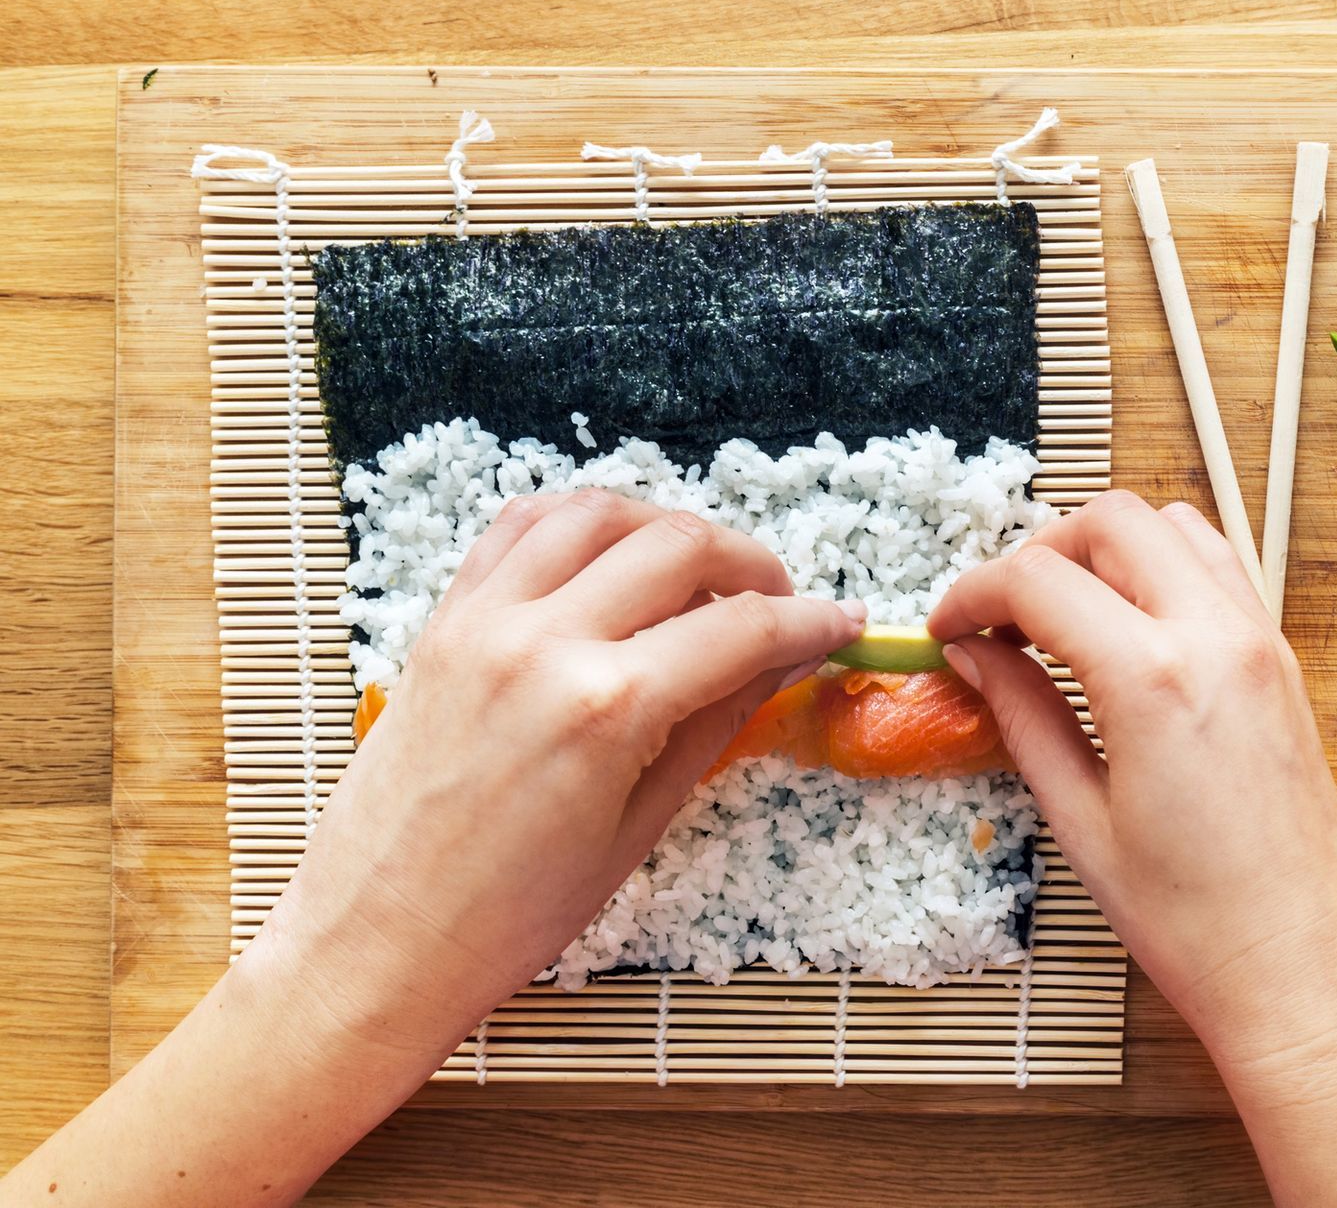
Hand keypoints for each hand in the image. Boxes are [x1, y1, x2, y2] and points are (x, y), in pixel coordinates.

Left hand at [259, 489, 864, 1059]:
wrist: (378, 940)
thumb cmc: (511, 914)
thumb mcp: (639, 825)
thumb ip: (717, 722)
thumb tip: (783, 660)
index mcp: (606, 707)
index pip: (740, 628)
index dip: (808, 621)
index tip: (840, 623)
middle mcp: (544, 641)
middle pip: (679, 545)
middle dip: (750, 564)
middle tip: (777, 604)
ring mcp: (485, 620)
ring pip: (599, 513)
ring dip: (665, 528)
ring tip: (696, 574)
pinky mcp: (443, 621)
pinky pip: (518, 528)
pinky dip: (576, 522)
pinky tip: (609, 556)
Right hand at [929, 491, 1336, 1205]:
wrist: (1304, 969)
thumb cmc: (1193, 921)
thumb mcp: (1080, 821)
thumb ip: (1023, 716)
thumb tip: (975, 657)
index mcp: (1152, 678)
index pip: (1038, 580)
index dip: (974, 593)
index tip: (947, 628)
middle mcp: (1215, 637)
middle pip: (1111, 521)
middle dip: (1039, 551)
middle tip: (1000, 617)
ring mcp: (1261, 641)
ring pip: (1174, 525)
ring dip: (1107, 547)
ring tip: (1062, 617)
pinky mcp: (1284, 662)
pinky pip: (1220, 567)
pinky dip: (1163, 567)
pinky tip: (1127, 629)